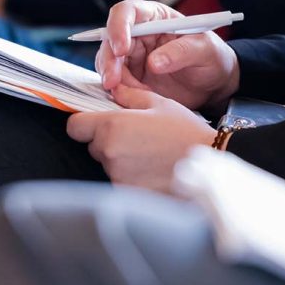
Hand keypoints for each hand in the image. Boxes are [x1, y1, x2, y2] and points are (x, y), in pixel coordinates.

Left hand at [67, 86, 215, 192]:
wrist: (210, 165)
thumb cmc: (186, 133)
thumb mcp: (160, 104)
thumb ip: (130, 96)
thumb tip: (114, 90)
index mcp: (113, 126)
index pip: (75, 126)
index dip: (84, 123)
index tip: (96, 123)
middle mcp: (110, 153)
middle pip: (93, 146)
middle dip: (108, 141)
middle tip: (136, 137)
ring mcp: (117, 176)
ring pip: (107, 164)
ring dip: (120, 159)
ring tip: (148, 154)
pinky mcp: (127, 193)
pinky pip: (119, 181)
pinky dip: (131, 176)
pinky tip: (151, 170)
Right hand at [96, 0, 239, 111]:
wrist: (213, 85)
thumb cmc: (212, 58)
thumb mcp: (204, 50)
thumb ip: (181, 53)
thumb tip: (154, 62)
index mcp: (156, 17)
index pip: (129, 12)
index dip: (119, 26)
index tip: (121, 49)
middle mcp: (139, 33)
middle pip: (110, 39)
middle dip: (108, 60)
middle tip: (113, 81)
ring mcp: (133, 56)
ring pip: (108, 62)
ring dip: (112, 79)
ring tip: (129, 94)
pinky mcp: (131, 77)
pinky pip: (115, 82)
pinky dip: (119, 91)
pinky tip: (133, 99)